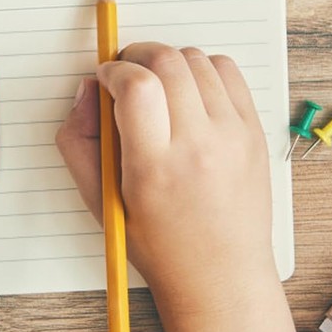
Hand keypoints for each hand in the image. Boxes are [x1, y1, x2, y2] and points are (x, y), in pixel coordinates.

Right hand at [56, 43, 275, 309]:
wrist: (220, 276)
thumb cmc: (156, 243)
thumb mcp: (98, 199)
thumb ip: (78, 140)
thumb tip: (87, 89)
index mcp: (154, 166)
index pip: (137, 86)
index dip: (113, 70)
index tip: (105, 79)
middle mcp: (199, 146)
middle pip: (167, 61)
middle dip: (136, 55)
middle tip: (126, 74)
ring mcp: (233, 136)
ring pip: (196, 59)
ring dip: (167, 61)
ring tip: (157, 87)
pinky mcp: (254, 131)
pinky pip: (227, 70)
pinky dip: (201, 69)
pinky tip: (187, 93)